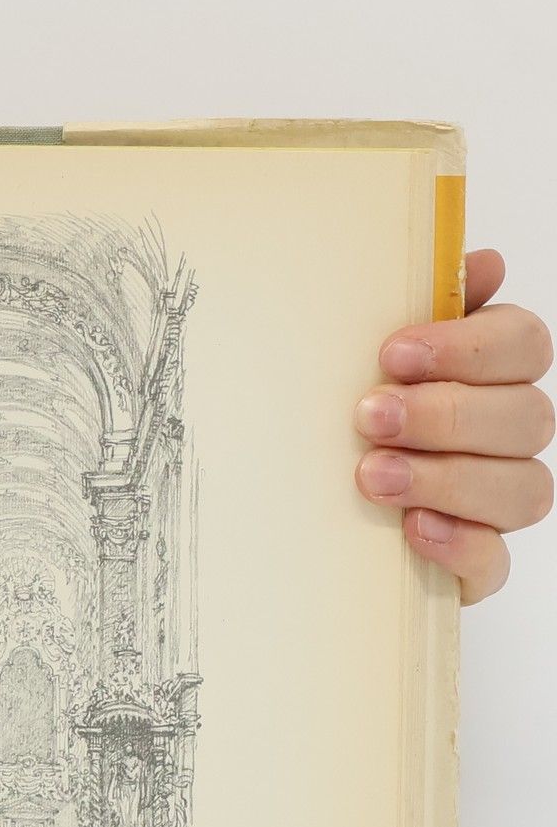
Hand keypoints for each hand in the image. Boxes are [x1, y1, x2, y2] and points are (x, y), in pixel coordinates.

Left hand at [355, 249, 553, 603]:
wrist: (297, 509)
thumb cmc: (336, 415)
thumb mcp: (354, 355)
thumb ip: (413, 305)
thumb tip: (484, 262)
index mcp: (489, 372)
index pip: (523, 343)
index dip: (468, 346)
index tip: (393, 353)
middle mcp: (505, 435)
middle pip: (528, 416)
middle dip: (447, 415)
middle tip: (369, 415)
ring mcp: (495, 503)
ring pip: (524, 488)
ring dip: (446, 478)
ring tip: (371, 476)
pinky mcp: (475, 564)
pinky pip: (494, 560)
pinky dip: (458, 543)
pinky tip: (412, 528)